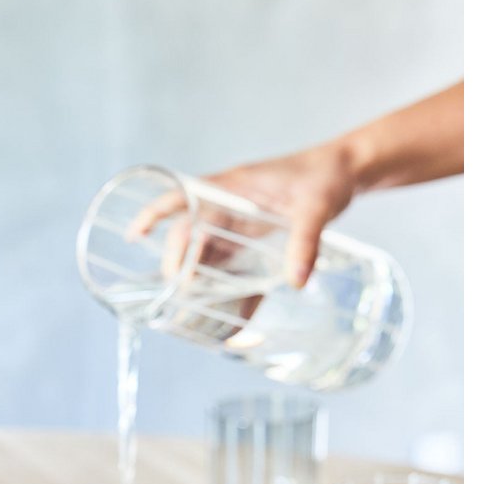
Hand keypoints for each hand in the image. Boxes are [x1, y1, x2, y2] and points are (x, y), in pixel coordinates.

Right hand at [129, 142, 358, 288]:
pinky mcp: (256, 239)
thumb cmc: (328, 177)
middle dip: (178, 262)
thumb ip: (306, 242)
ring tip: (190, 306)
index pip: (183, 198)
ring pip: (207, 253)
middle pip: (189, 234)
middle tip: (178, 291)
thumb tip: (296, 282)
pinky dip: (228, 286)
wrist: (348, 171)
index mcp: (232, 188)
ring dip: (197, 277)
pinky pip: (233, 264)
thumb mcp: (317, 206)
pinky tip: (227, 312)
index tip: (134, 235)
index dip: (154, 214)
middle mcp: (229, 206)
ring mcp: (241, 223)